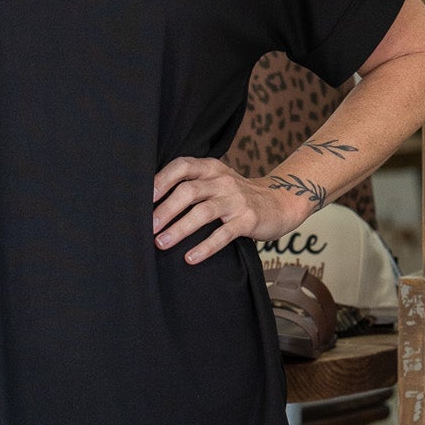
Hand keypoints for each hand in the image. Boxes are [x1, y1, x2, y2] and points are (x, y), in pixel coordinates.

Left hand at [151, 157, 315, 262]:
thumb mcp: (216, 182)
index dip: (162, 179)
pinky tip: (190, 258)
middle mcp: (223, 181)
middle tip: (147, 227)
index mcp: (211, 168)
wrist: (280, 203)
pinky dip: (205, 247)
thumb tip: (151, 203)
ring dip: (179, 228)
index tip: (145, 196)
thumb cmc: (237, 196)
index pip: (183, 166)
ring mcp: (236, 200)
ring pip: (203, 212)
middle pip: (189, 191)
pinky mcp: (248, 220)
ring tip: (161, 243)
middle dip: (165, 210)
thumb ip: (191, 185)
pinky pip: (223, 234)